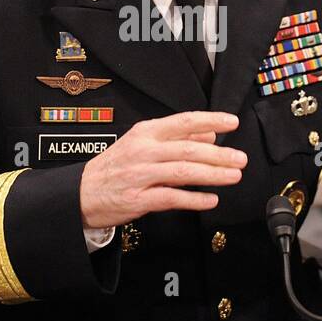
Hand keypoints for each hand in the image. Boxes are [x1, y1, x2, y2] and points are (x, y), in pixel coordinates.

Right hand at [79, 112, 246, 229]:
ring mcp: (140, 175)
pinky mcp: (137, 199)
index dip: (210, 121)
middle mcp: (143, 151)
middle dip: (219, 154)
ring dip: (212, 174)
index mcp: (145, 133)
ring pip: (182, 171)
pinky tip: (210, 199)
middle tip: (240, 159)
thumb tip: (208, 134)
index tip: (232, 122)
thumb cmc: (114, 168)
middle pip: (188, 149)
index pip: (183, 122)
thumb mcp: (141, 144)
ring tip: (233, 176)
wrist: (81, 193)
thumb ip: (176, 139)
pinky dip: (193, 199)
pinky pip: (171, 197)